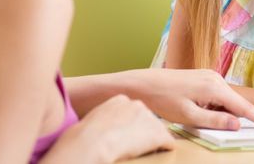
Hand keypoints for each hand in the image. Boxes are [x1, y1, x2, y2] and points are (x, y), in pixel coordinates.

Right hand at [45, 95, 173, 162]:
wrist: (92, 143)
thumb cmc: (84, 137)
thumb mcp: (94, 119)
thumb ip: (106, 118)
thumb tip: (106, 129)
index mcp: (121, 100)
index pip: (133, 112)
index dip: (130, 126)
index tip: (124, 135)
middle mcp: (138, 105)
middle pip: (147, 120)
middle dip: (142, 132)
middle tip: (131, 144)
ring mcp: (150, 118)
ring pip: (157, 131)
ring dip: (152, 142)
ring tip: (139, 152)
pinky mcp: (158, 134)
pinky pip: (168, 142)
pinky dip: (165, 149)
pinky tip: (159, 153)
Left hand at [141, 69, 253, 129]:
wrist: (144, 83)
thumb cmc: (164, 100)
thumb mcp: (189, 116)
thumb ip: (215, 121)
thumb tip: (238, 124)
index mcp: (214, 87)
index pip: (243, 107)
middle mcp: (215, 78)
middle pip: (236, 103)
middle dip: (240, 118)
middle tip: (243, 126)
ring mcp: (209, 77)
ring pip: (226, 101)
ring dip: (223, 113)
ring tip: (200, 116)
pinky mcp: (203, 78)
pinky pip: (217, 96)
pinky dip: (216, 107)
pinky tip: (200, 111)